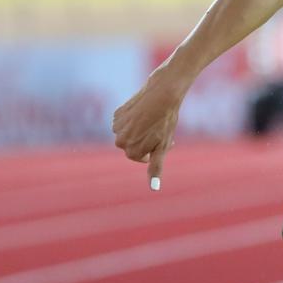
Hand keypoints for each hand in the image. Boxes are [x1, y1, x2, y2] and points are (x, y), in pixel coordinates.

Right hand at [111, 66, 186, 188]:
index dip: (155, 149)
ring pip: (130, 133)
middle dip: (146, 140)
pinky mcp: (117, 114)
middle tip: (160, 129)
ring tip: (153, 120)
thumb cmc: (166, 121)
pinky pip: (126, 121)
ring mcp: (117, 127)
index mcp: (130, 152)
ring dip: (140, 130)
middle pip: (134, 146)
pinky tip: (145, 112)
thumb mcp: (163, 146)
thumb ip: (156, 167)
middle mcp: (119, 141)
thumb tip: (154, 189)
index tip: (165, 139)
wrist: (162, 93)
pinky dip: (134, 119)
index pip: (142, 157)